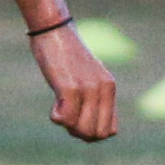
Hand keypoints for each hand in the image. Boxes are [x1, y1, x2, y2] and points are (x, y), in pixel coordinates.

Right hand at [30, 23, 117, 142]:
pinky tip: (53, 104)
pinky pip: (65, 118)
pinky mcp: (69, 87)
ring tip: (59, 109)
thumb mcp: (88, 77)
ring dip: (67, 126)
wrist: (54, 30)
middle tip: (66, 116)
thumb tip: (98, 131)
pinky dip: (56, 117)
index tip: (76, 121)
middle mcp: (103, 89)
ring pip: (81, 129)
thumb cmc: (65, 56)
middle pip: (95, 134)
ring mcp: (87, 88)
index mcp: (110, 88)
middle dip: (78, 132)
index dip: (90, 134)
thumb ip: (95, 98)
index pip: (109, 130)